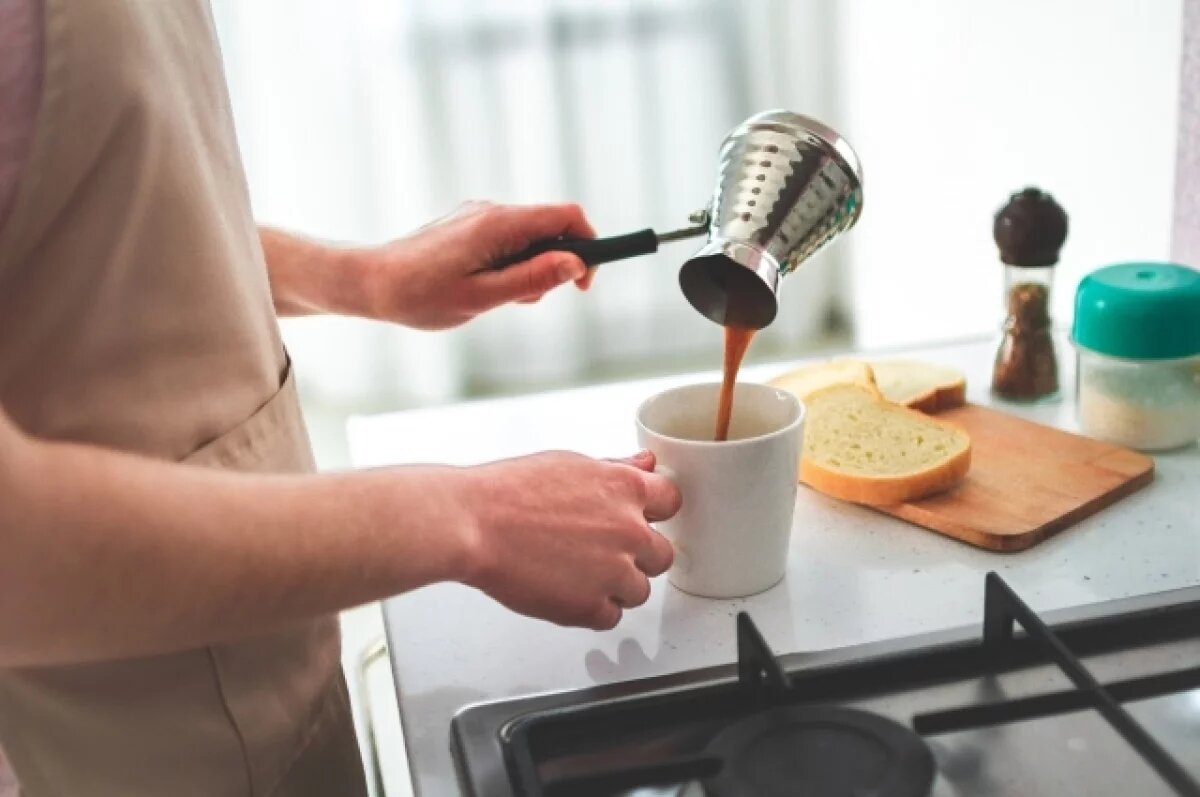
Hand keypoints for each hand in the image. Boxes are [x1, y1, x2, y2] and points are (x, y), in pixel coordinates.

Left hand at [360, 201, 597, 329]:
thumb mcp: (483, 297)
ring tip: (493, 298)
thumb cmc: (421, 295)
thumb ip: (532, 279)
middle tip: (523, 300)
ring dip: (528, 269)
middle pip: (549, 228)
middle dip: (553, 266)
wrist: (370, 283)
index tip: (583, 282)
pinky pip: (506, 241)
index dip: (588, 245)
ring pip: (528, 238)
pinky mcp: (467, 226)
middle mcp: (491, 211)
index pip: (566, 216)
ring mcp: (478, 216)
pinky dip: (508, 265)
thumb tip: (575, 264)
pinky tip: (480, 287)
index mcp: (499, 224)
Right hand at [459, 450, 679, 629]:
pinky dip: (592, 610)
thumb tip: (644, 464)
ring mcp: (613, 572)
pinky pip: (611, 617)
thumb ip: (615, 470)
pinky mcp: (590, 607)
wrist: (472, 524)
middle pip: (662, 554)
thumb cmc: (508, 492)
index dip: (654, 512)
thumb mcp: (569, 464)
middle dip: (637, 555)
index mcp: (625, 489)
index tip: (642, 518)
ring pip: (639, 591)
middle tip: (602, 551)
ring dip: (616, 586)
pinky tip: (566, 591)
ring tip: (576, 572)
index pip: (672, 502)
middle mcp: (629, 530)